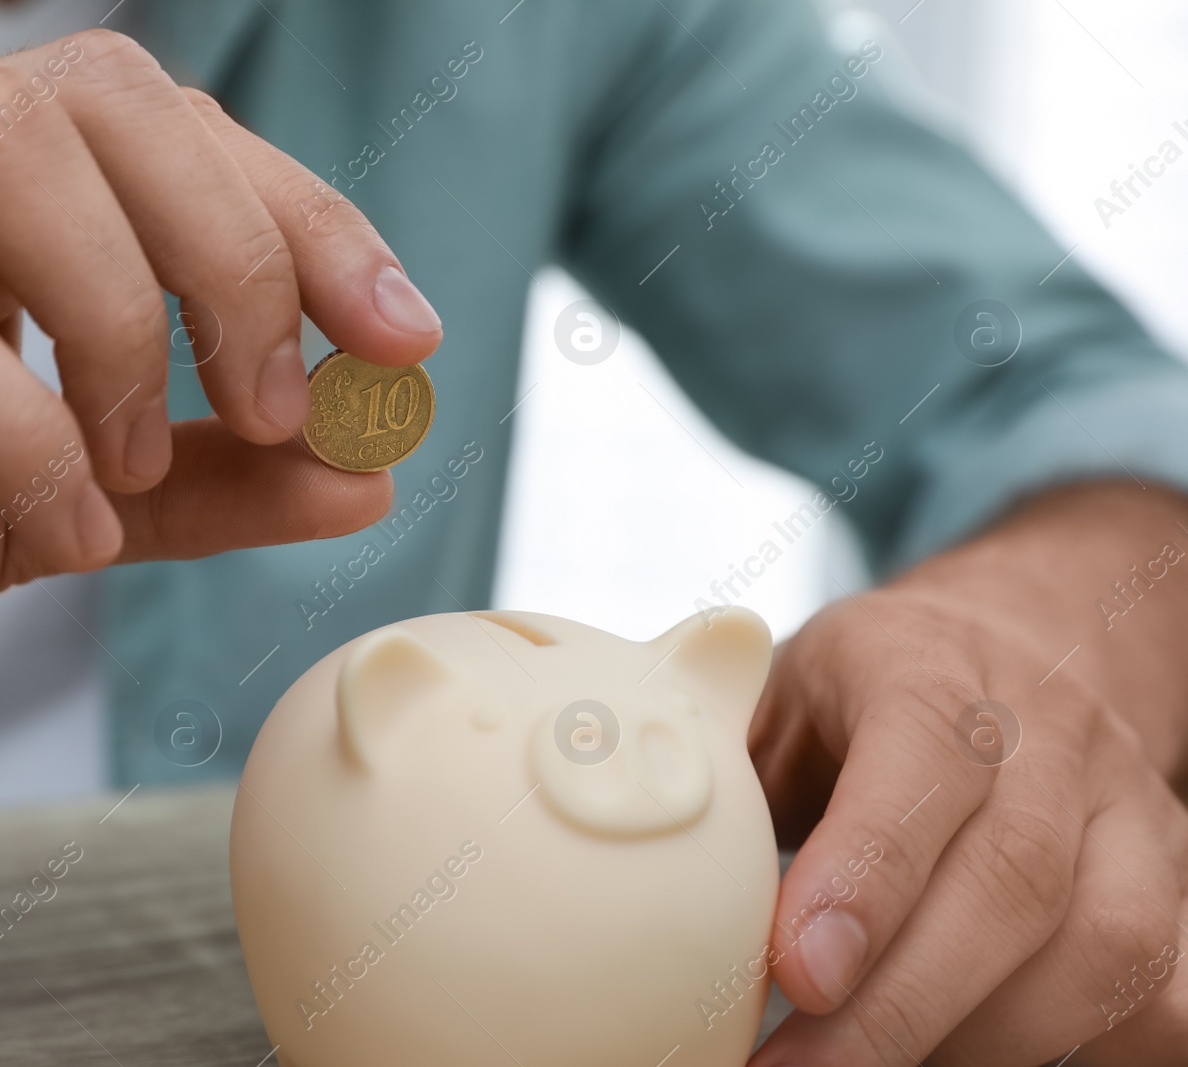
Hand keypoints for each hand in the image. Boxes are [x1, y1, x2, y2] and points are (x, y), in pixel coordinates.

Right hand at [0, 31, 440, 758]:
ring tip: (140, 464)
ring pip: (3, 150)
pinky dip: (19, 428)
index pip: (167, 134)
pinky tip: (62, 534)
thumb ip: (210, 488)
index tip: (400, 339)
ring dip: (126, 318)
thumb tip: (372, 473)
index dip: (304, 219)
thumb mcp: (61, 510)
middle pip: (101, 95)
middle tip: (282, 400)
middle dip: (239, 245)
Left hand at [747, 483, 1187, 1064]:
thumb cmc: (869, 686)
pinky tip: (963, 1062)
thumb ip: (724, 759)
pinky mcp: (1169, 885)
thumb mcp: (782, 689)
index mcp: (928, 668)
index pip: (921, 760)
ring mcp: (1127, 812)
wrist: (1022, 641)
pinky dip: (1071, 1055)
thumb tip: (635, 836)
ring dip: (977, 1041)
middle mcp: (1048, 736)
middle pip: (1011, 880)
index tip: (795, 972)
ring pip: (1102, 951)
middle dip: (901, 1004)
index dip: (865, 874)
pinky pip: (1158, 1001)